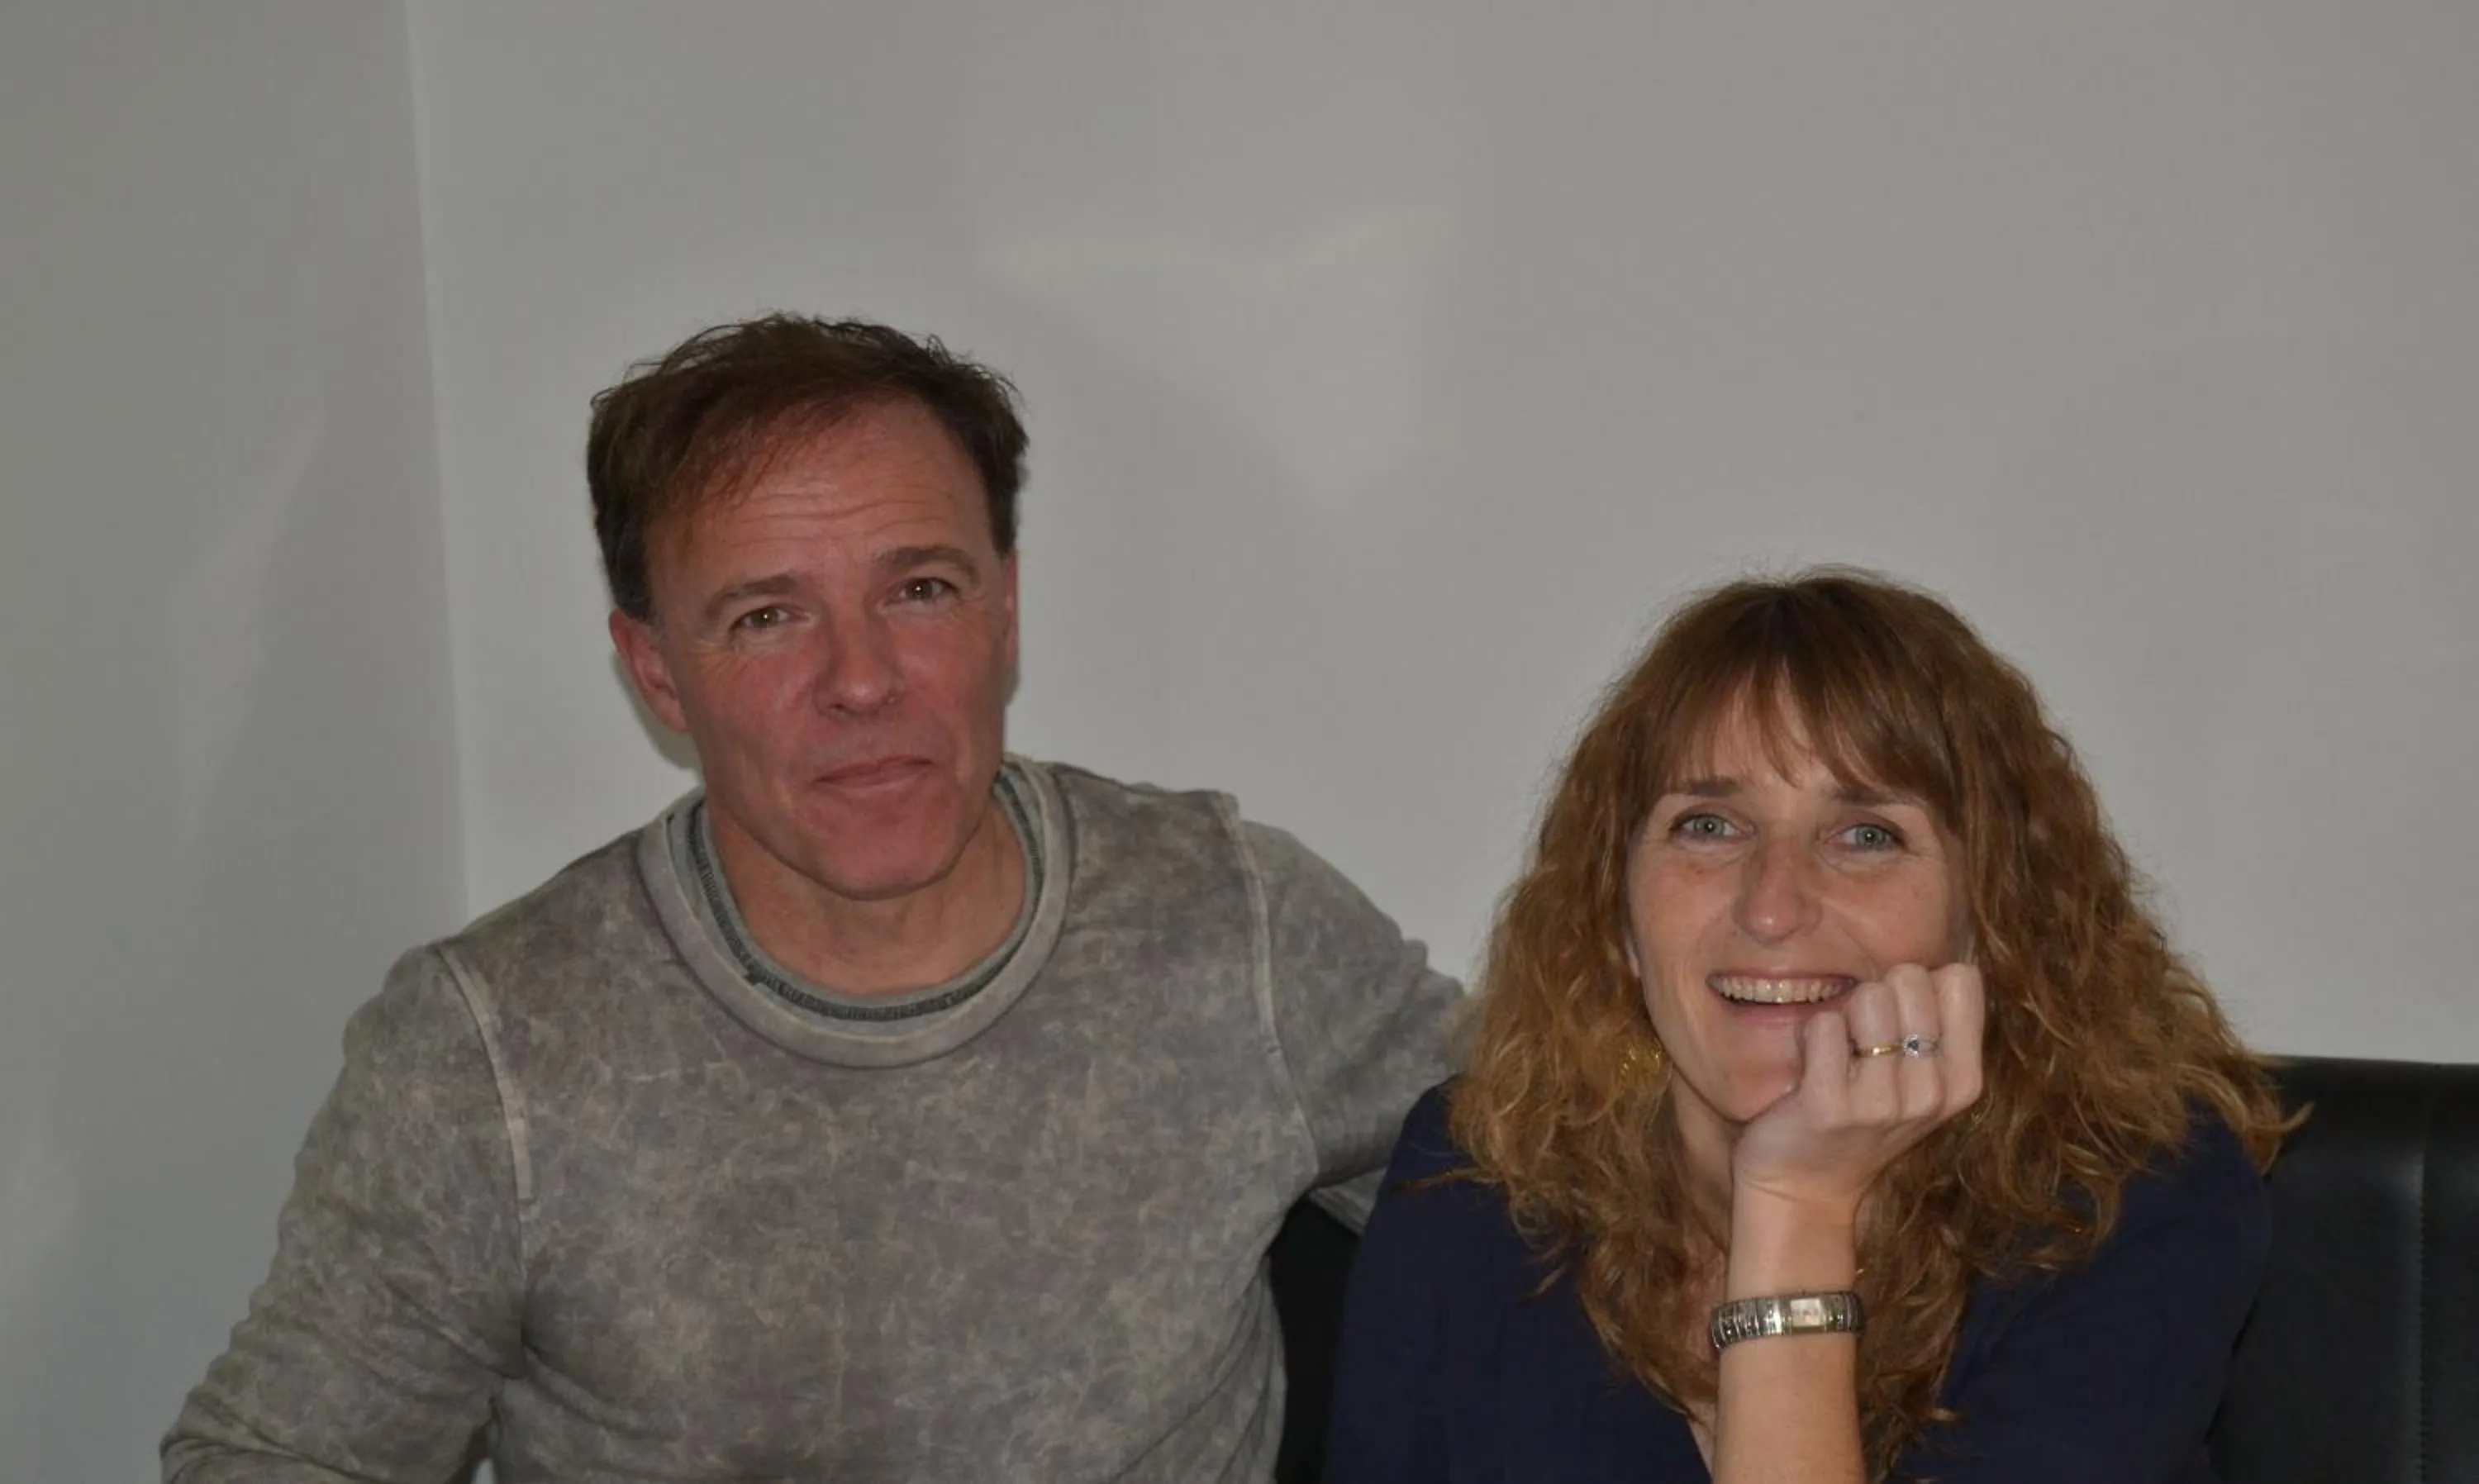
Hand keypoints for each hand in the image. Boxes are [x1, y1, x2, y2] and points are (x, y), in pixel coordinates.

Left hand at [1728, 963, 1985, 1222]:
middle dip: (1877, 995)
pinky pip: (1823, 1024)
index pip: (1961, 977)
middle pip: (1910, 977)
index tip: (1898, 1025)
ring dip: (1842, 1015)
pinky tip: (1811, 1072)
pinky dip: (1810, 1035)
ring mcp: (1884, 1104)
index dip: (1919, 985)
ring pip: (1867, 997)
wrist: (1804, 1187)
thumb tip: (1941, 961)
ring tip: (1837, 1059)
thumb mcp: (1920, 1078)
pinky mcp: (1831, 1107)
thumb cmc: (1859, 1115)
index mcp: (1964, 1080)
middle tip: (1860, 1045)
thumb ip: (1937, 1023)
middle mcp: (1933, 1093)